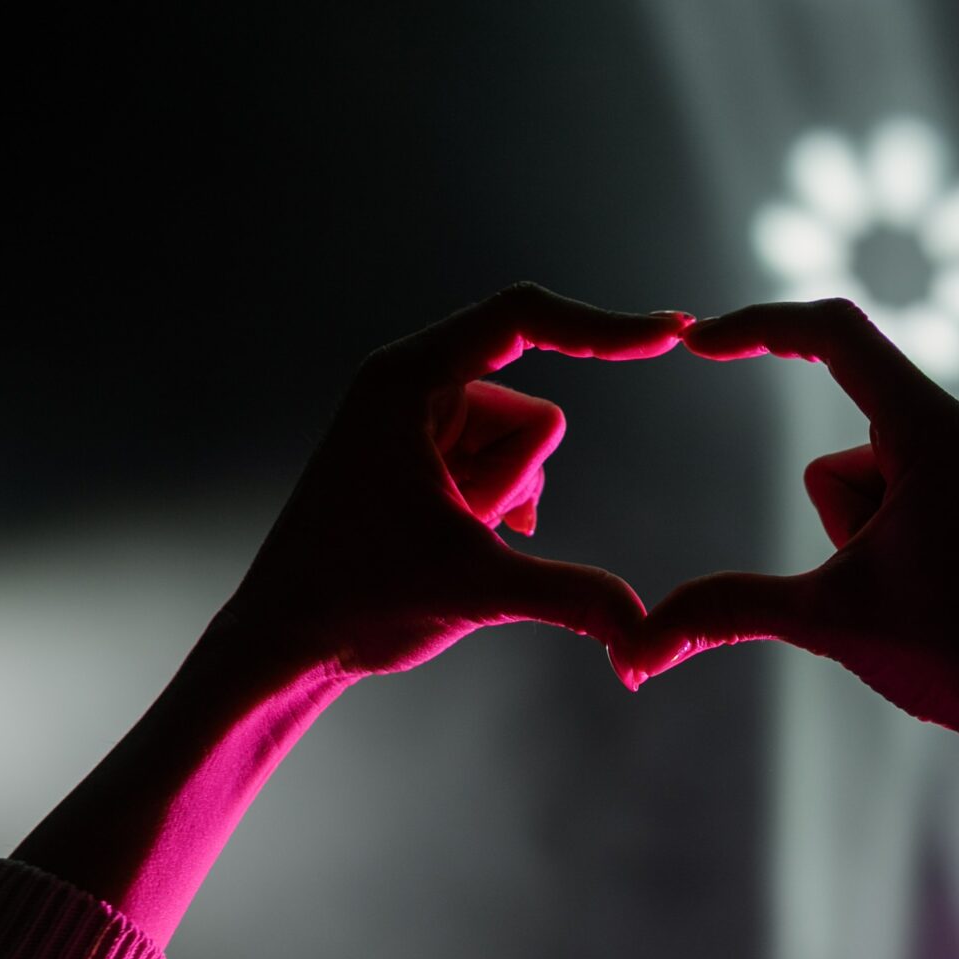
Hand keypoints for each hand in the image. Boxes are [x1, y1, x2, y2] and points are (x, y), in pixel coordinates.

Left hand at [229, 283, 688, 678]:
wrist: (286, 638)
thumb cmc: (353, 599)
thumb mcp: (475, 590)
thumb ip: (572, 598)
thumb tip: (648, 634)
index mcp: (407, 380)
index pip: (522, 320)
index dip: (600, 327)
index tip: (671, 334)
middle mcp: (412, 384)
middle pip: (532, 412)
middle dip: (515, 481)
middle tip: (455, 527)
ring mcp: (421, 421)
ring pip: (524, 448)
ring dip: (504, 502)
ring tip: (443, 539)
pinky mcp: (428, 455)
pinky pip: (506, 467)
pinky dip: (500, 507)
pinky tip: (460, 541)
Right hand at [614, 299, 958, 743]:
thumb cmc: (955, 656)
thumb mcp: (823, 620)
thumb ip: (723, 610)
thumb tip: (633, 649)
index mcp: (931, 428)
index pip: (833, 332)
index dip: (757, 328)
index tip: (697, 344)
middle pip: (843, 447)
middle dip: (837, 522)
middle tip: (884, 585)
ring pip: (874, 479)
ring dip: (868, 537)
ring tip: (922, 595)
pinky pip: (913, 496)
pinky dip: (899, 540)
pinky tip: (941, 594)